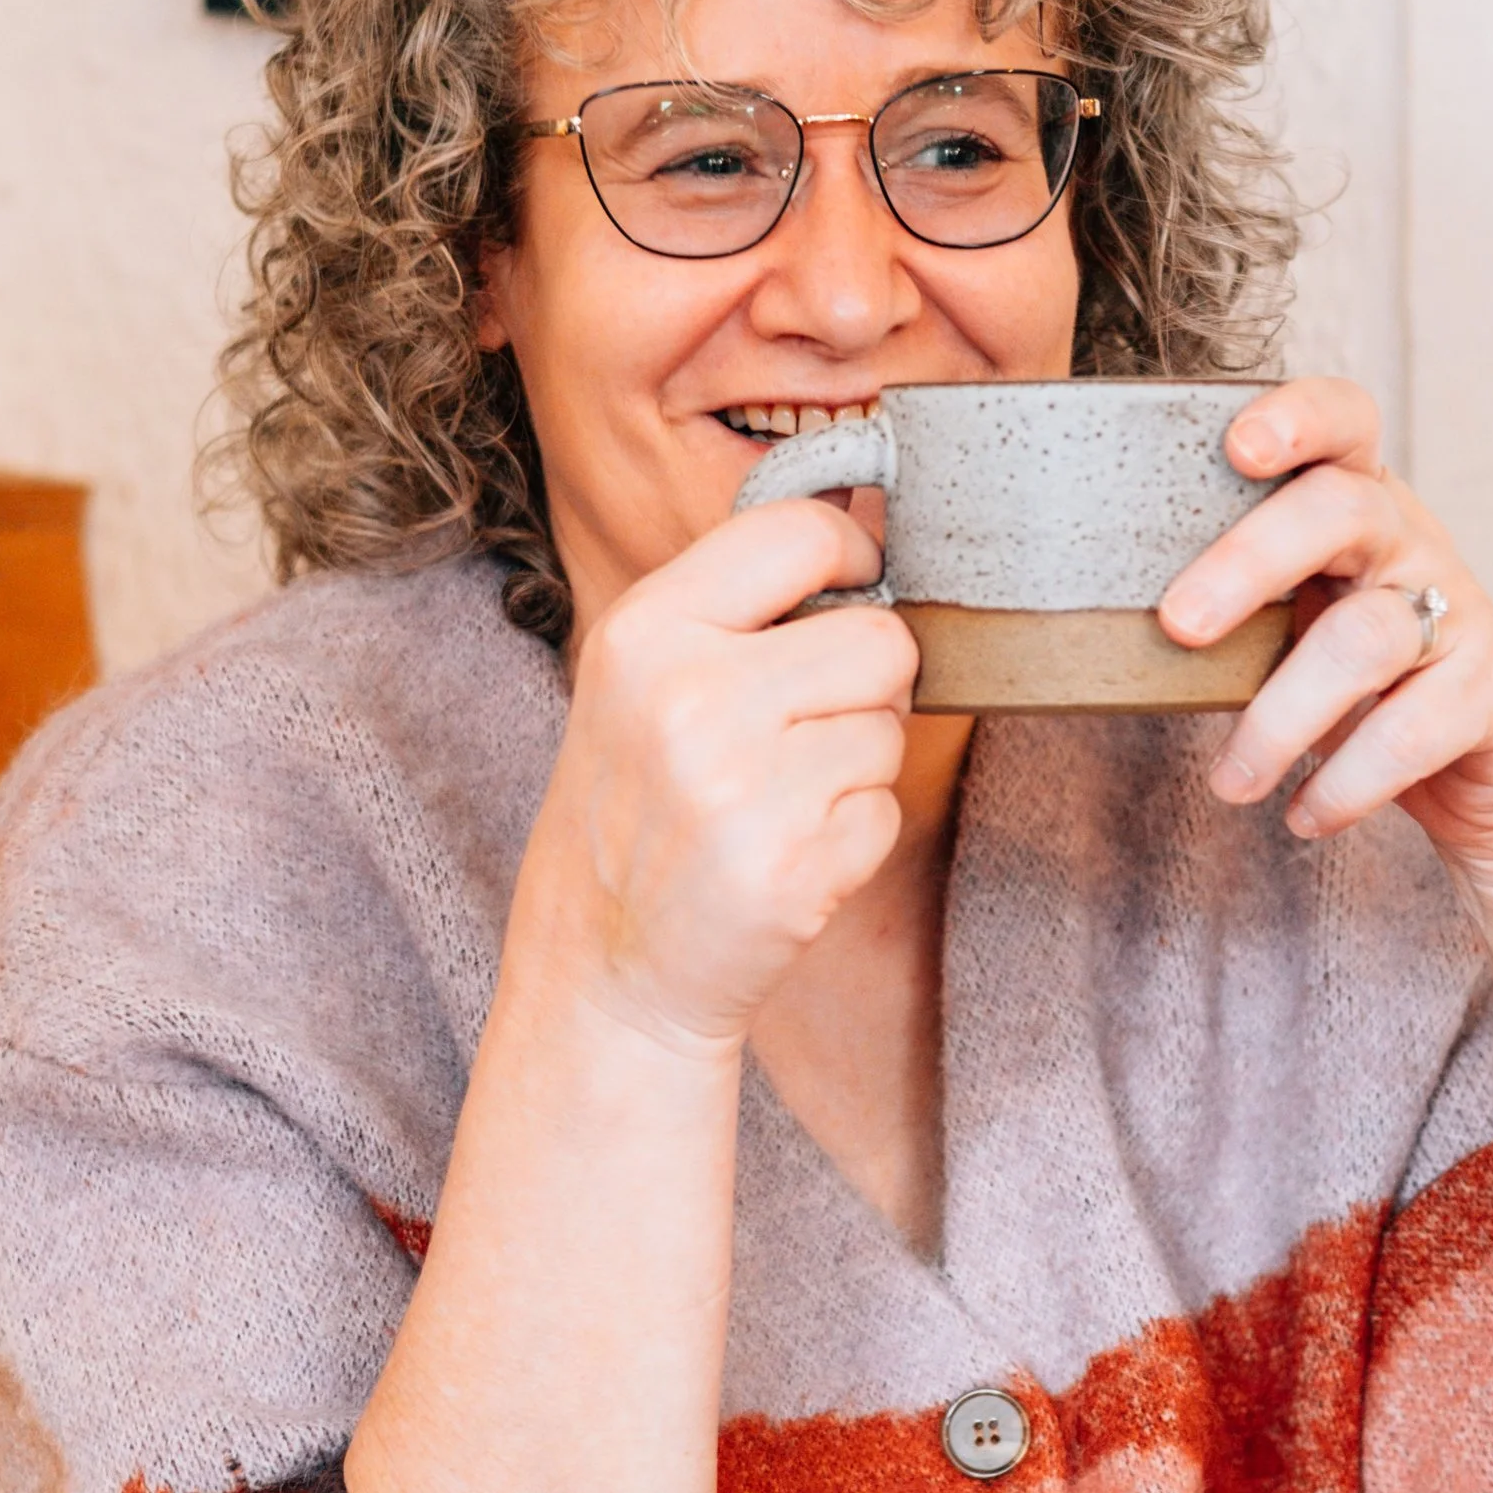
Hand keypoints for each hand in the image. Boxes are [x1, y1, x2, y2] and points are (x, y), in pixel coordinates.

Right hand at [524, 499, 918, 1050]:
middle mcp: (689, 698)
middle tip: (800, 733)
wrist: (604, 972)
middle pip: (880, 638)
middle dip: (865, 685)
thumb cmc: (637, 814)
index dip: (851, 556)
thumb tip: (866, 520)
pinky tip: (784, 857)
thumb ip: (733, 607)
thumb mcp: (639, 682)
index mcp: (645, 632)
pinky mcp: (792, 867)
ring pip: (889, 729)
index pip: (800, 532)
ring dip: (856, 767)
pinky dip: (854, 837)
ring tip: (776, 803)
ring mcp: (742, 787)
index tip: (849, 587)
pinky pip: (885, 811)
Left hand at [1156, 378, 1492, 885]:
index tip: (1236, 446)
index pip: (1345, 422)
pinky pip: (1410, 731)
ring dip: (1279, 717)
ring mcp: (1462, 613)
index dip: (1298, 416)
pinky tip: (1303, 814)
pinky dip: (1344, 782)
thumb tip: (1093, 630)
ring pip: (1364, 637)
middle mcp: (1415, 544)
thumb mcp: (1299, 628)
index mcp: (1360, 509)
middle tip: (1177, 626)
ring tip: (1229, 783)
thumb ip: (1230, 609)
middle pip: (1341, 510)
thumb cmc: (1369, 689)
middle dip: (1248, 562)